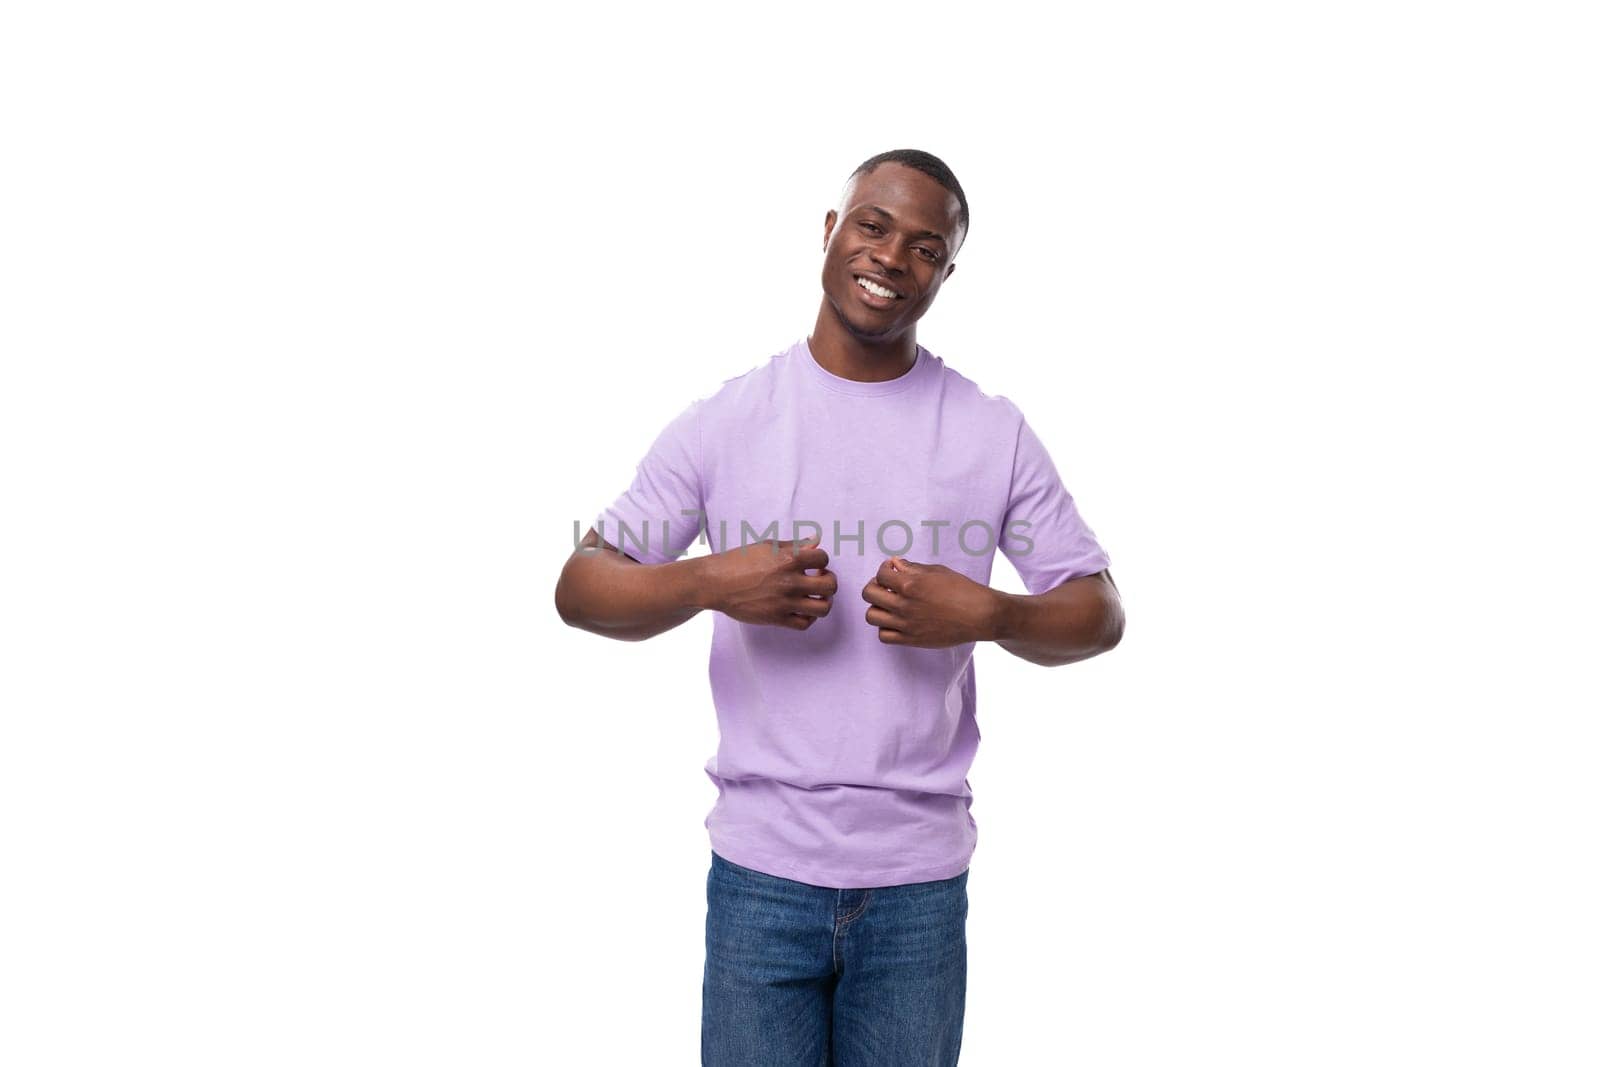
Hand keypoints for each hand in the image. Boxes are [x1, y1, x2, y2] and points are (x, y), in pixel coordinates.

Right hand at [697, 536, 837, 630]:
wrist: (716, 582)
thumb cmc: (739, 561)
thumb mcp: (767, 547)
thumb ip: (794, 546)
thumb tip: (816, 541)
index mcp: (788, 559)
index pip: (823, 558)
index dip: (821, 560)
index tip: (814, 563)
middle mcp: (790, 581)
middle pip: (830, 585)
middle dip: (829, 581)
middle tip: (820, 579)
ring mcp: (784, 602)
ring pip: (823, 608)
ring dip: (824, 601)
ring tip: (816, 596)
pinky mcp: (776, 618)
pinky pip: (805, 623)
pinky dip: (809, 618)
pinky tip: (803, 609)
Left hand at [861, 556, 1001, 646]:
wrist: (979, 615)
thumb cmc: (962, 590)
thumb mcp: (937, 572)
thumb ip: (912, 568)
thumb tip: (894, 563)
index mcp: (911, 585)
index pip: (880, 574)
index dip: (884, 570)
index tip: (892, 571)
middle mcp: (904, 605)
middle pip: (868, 594)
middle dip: (875, 586)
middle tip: (886, 586)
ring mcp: (906, 624)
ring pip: (871, 616)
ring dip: (877, 607)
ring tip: (889, 604)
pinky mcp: (911, 640)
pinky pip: (883, 636)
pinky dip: (885, 628)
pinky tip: (896, 621)